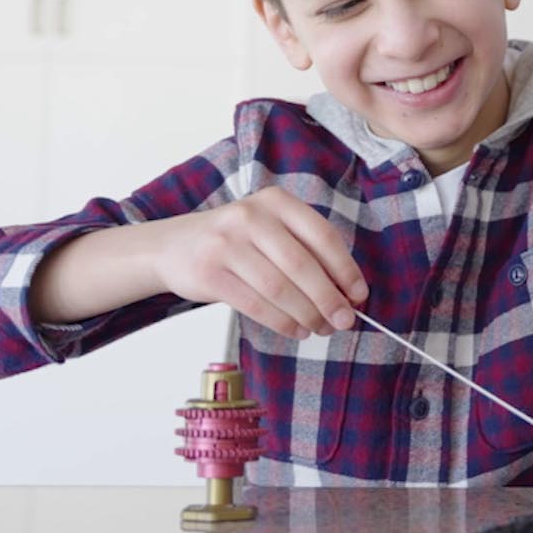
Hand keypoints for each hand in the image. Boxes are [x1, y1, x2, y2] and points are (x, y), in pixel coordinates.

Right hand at [154, 187, 367, 338]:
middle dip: (329, 299)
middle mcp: (251, 217)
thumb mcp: (271, 231)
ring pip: (279, 288)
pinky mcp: (210, 273)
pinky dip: (281, 322)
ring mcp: (227, 243)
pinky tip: (296, 329)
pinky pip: (255, 305)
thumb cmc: (236, 242)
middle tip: (344, 321)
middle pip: (302, 265)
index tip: (359, 295)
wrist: (173, 246)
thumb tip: (347, 294)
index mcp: (277, 202)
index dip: (346, 270)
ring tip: (320, 328)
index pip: (322, 236)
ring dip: (306, 315)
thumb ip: (306, 253)